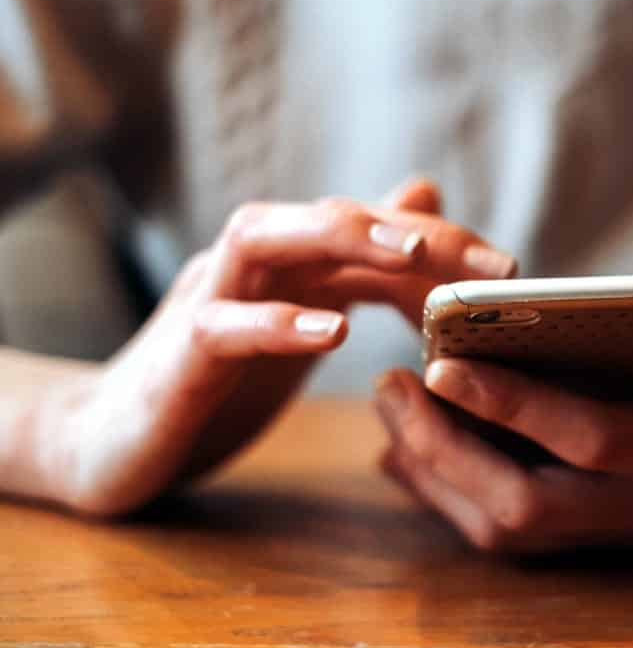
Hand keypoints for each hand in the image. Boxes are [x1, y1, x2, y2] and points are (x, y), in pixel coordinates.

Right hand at [44, 179, 516, 515]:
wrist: (108, 440)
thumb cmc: (216, 380)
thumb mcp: (299, 322)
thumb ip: (357, 272)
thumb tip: (421, 207)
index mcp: (289, 265)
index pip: (372, 233)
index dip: (443, 244)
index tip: (510, 273)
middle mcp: (251, 266)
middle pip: (331, 219)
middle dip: (414, 233)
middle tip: (491, 266)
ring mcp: (208, 300)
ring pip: (263, 236)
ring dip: (339, 237)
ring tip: (411, 258)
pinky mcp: (177, 355)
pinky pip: (222, 324)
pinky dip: (277, 322)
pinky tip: (334, 332)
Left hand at [374, 281, 632, 552]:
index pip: (593, 439)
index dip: (514, 404)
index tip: (440, 362)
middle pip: (530, 505)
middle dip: (447, 450)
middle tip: (389, 383)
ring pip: (517, 529)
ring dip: (442, 477)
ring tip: (391, 408)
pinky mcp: (616, 524)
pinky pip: (524, 528)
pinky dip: (461, 494)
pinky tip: (421, 447)